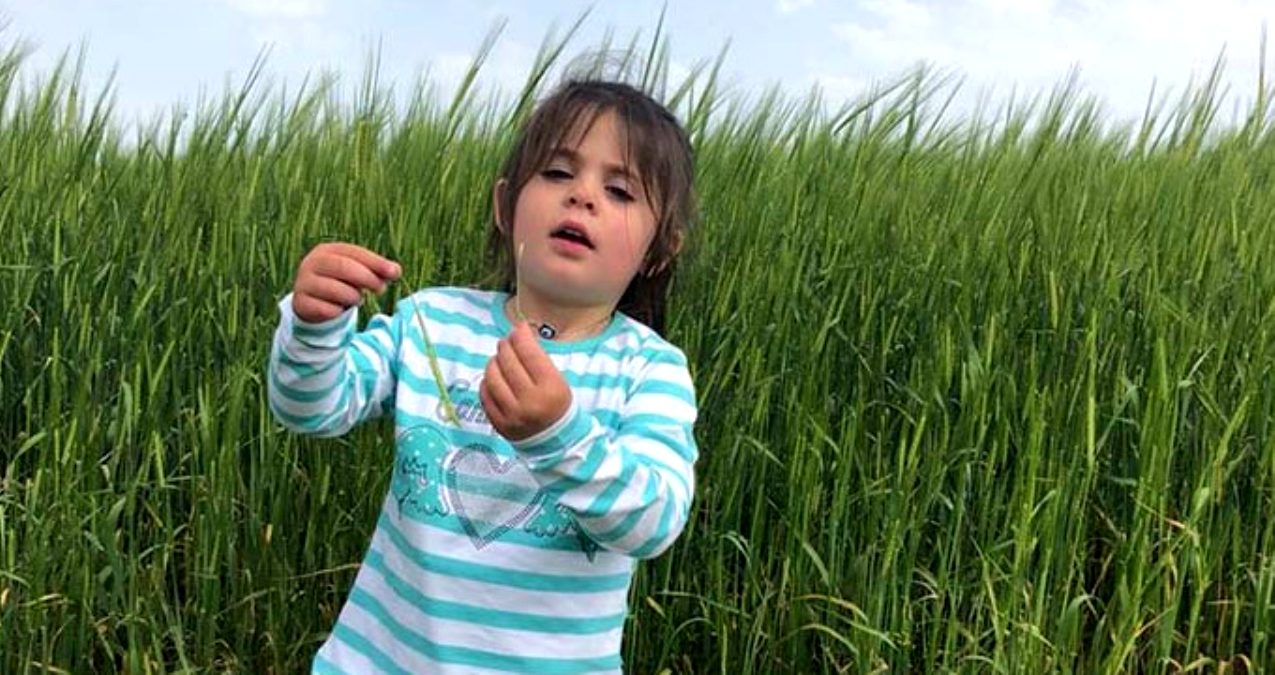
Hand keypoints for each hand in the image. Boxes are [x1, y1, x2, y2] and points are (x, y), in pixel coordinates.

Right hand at [292, 242, 400, 322]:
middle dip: (368, 278)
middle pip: (344, 267)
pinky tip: (338, 309)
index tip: (394, 273)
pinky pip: (328, 310)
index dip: (375, 262)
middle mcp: (311, 263)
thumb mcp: (358, 274)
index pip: (354, 252)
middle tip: (381, 289)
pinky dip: (339, 311)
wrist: (313, 303)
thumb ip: (377, 270)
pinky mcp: (300, 303)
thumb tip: (395, 270)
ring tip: (357, 299)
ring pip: (337, 290)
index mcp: (327, 251)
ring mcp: (303, 283)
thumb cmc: (341, 283)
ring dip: (354, 297)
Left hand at [480, 322, 571, 441]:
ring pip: (493, 377)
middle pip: (509, 362)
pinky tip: (493, 377)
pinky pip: (485, 395)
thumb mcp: (558, 380)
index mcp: (550, 388)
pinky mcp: (499, 424)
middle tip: (507, 341)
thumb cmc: (556, 403)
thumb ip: (538, 358)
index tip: (519, 328)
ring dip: (494, 361)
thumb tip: (518, 333)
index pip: (529, 353)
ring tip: (499, 358)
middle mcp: (530, 401)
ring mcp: (512, 414)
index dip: (521, 336)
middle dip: (506, 345)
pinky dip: (487, 381)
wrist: (556, 440)